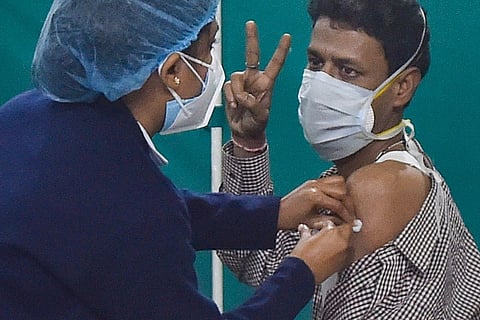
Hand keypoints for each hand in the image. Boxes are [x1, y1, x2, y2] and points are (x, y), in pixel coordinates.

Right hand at [223, 21, 290, 150]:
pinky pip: (227, 86)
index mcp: (267, 83)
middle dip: (251, 39)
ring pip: (235, 77)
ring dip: (236, 92)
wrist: (244, 131)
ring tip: (240, 105)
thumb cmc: (257, 124)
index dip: (280, 51)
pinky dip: (229, 96)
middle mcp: (255, 79)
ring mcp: (242, 83)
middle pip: (252, 55)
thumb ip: (253, 105)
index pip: (275, 64)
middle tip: (251, 24)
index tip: (286, 37)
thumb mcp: (260, 116)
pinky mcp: (231, 88)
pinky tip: (234, 105)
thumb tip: (243, 96)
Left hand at [278, 176, 352, 229]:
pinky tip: (337, 200)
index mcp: (315, 196)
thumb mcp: (312, 223)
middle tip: (351, 214)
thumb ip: (330, 222)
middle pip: (342, 191)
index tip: (351, 222)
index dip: (346, 215)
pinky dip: (337, 189)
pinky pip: (331, 181)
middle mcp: (315, 186)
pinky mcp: (313, 181)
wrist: (277, 213)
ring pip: (339, 182)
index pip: (338, 205)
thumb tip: (345, 223)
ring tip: (345, 206)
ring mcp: (314, 181)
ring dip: (344, 194)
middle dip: (348, 203)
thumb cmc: (291, 219)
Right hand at [290, 222, 352, 283]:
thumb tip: (304, 228)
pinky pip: (348, 253)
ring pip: (350, 241)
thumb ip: (306, 232)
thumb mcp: (304, 240)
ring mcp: (345, 252)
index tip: (318, 227)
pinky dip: (343, 251)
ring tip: (331, 242)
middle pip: (347, 228)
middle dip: (338, 229)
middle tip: (329, 232)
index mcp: (332, 231)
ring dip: (342, 240)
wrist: (303, 274)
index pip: (332, 222)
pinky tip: (333, 252)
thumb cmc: (303, 257)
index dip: (324, 224)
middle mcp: (342, 241)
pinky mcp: (344, 263)